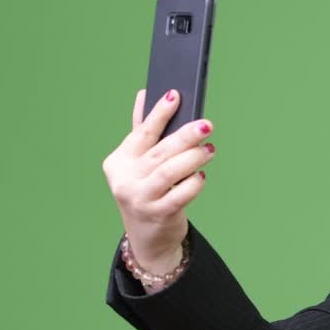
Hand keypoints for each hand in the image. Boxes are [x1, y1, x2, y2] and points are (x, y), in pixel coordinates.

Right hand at [101, 88, 215, 264]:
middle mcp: (125, 179)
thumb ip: (142, 131)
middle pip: (159, 152)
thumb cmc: (147, 190)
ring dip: (193, 158)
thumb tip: (144, 94)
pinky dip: (193, 183)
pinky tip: (201, 175)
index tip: (174, 94)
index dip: (159, 113)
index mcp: (119, 161)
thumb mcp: (139, 163)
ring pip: (169, 172)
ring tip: (210, 149)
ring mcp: (139, 198)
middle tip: (206, 125)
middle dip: (185, 136)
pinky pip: (180, 195)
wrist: (147, 236)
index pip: (142, 132)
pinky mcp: (156, 215)